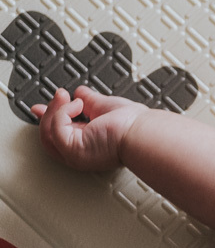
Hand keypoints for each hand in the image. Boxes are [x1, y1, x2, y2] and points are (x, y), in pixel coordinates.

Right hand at [31, 86, 149, 171]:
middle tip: (59, 94)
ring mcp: (75, 155)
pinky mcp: (73, 150)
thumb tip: (79, 92)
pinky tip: (77, 105)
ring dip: (55, 109)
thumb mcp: (105, 106)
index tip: (40, 107)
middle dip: (49, 113)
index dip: (48, 119)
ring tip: (66, 96)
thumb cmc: (134, 124)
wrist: (143, 132)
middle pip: (49, 135)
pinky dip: (63, 112)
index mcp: (89, 144)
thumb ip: (90, 100)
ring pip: (48, 132)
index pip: (60, 134)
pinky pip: (55, 128)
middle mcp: (80, 153)